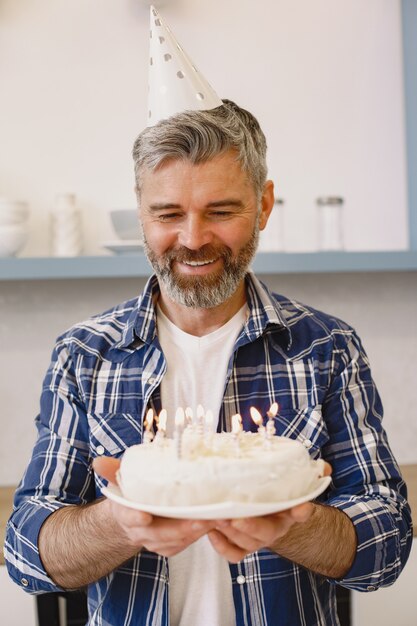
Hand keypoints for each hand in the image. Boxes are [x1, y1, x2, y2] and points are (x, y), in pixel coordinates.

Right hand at [93, 456, 213, 556]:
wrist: (131, 518)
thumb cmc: (129, 494)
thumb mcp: (119, 480)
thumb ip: (112, 471)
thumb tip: (98, 461)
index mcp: (125, 513)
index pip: (128, 518)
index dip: (136, 518)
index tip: (145, 516)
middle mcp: (140, 531)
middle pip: (158, 534)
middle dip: (179, 528)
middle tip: (199, 519)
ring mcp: (155, 541)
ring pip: (175, 541)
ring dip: (194, 532)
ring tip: (213, 520)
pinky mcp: (169, 545)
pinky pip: (183, 544)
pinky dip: (198, 536)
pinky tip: (212, 524)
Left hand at [207, 461, 332, 562]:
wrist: (272, 517)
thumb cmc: (278, 496)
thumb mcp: (293, 482)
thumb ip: (309, 473)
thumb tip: (326, 468)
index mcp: (290, 513)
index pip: (301, 513)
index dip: (301, 512)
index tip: (302, 508)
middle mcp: (275, 529)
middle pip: (266, 533)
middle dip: (251, 526)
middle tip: (236, 517)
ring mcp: (258, 540)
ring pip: (245, 543)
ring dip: (230, 533)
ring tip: (217, 518)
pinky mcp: (242, 546)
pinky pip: (233, 554)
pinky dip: (221, 546)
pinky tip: (212, 531)